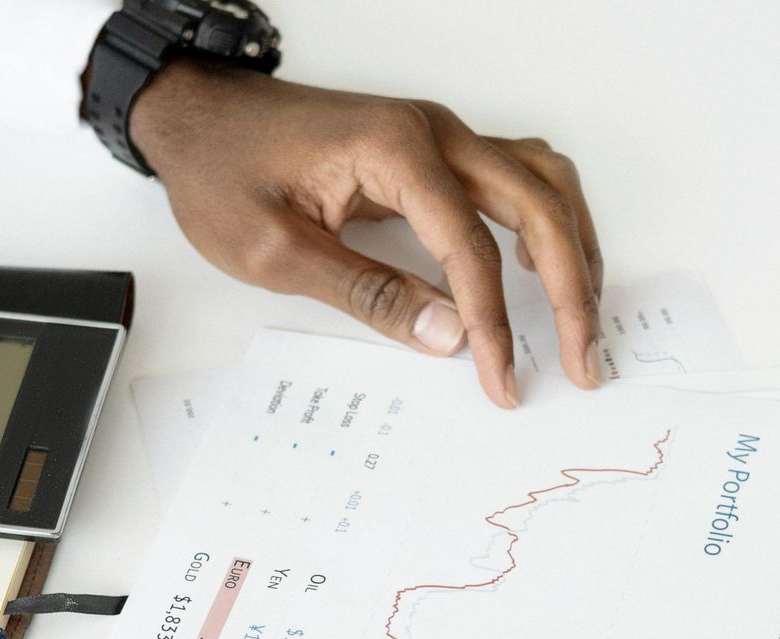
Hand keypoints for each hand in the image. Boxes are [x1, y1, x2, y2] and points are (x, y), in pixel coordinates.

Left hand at [129, 60, 603, 408]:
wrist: (196, 117)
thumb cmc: (222, 173)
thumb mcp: (277, 253)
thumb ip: (366, 293)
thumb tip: (446, 337)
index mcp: (394, 151)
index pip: (470, 248)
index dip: (494, 323)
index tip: (502, 379)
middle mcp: (432, 132)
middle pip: (537, 207)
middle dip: (570, 290)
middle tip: (583, 361)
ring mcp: (438, 135)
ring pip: (542, 183)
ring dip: (574, 250)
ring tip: (583, 321)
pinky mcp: (432, 149)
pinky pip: (517, 177)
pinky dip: (548, 221)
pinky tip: (546, 265)